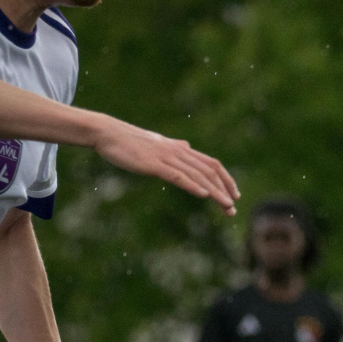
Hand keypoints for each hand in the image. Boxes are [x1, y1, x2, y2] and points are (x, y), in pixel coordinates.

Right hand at [93, 120, 237, 215]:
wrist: (108, 133)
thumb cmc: (130, 141)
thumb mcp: (157, 144)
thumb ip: (174, 147)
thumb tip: (186, 147)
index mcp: (180, 149)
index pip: (211, 164)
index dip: (226, 179)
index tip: (234, 195)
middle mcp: (178, 152)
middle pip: (209, 171)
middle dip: (224, 190)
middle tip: (232, 208)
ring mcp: (167, 157)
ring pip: (198, 175)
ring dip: (214, 192)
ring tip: (226, 206)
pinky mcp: (154, 164)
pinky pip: (178, 175)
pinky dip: (193, 185)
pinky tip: (204, 194)